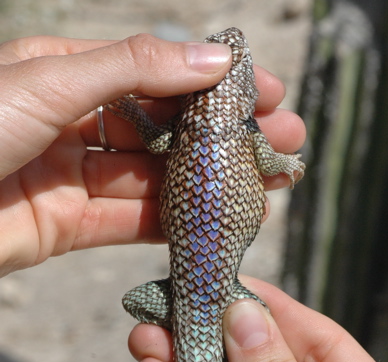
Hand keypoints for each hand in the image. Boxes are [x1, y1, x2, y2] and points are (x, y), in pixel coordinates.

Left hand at [0, 34, 304, 276]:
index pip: (156, 74)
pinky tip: (218, 220)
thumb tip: (213, 56)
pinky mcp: (69, 226)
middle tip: (283, 144)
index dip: (212, 83)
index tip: (267, 92)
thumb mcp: (52, 79)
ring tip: (268, 185)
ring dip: (209, 183)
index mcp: (66, 73)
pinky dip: (175, 222)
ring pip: (155, 179)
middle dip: (223, 138)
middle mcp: (75, 123)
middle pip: (164, 130)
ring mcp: (74, 178)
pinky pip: (131, 222)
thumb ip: (135, 69)